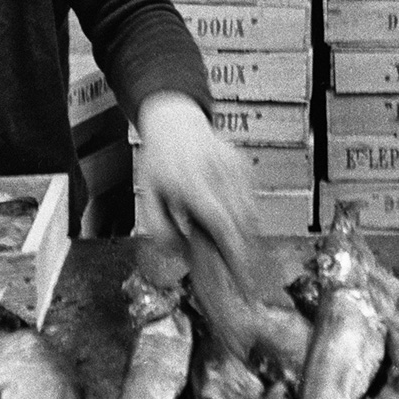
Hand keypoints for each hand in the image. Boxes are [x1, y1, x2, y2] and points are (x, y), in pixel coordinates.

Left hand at [136, 92, 263, 301]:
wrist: (174, 123)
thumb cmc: (158, 163)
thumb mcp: (147, 197)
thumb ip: (161, 230)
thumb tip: (184, 254)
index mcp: (190, 182)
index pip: (220, 222)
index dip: (232, 250)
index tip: (239, 273)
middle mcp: (216, 173)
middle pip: (241, 221)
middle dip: (243, 251)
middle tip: (242, 275)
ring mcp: (233, 167)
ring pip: (250, 212)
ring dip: (245, 236)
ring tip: (234, 252)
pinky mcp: (243, 164)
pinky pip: (250, 199)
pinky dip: (245, 217)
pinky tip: (231, 223)